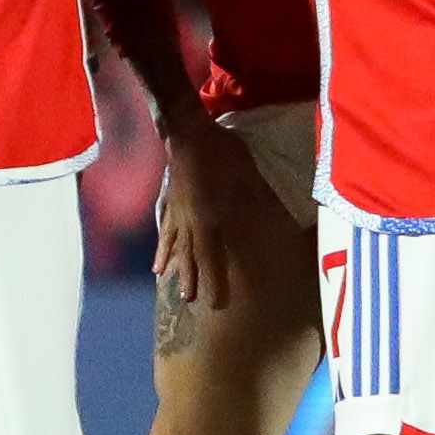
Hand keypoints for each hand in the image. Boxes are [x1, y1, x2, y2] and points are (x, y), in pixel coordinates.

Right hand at [155, 116, 297, 314]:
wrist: (188, 131)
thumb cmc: (221, 152)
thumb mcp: (247, 176)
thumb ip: (258, 202)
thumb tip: (277, 223)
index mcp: (210, 218)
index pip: (212, 256)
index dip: (214, 280)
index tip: (215, 303)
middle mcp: (191, 221)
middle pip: (191, 255)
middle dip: (193, 279)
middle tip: (191, 301)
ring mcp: (177, 211)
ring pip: (176, 245)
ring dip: (176, 266)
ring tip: (172, 285)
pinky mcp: (170, 200)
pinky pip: (166, 228)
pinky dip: (163, 244)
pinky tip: (158, 259)